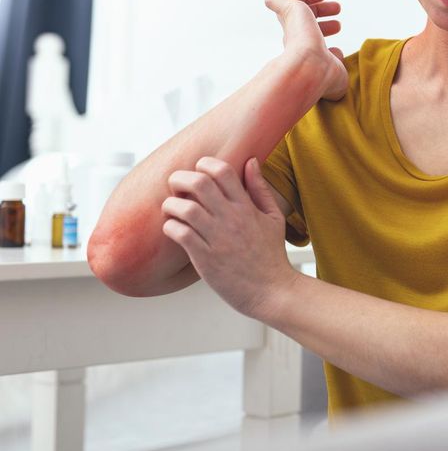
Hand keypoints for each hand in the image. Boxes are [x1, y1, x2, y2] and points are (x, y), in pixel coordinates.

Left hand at [161, 156, 298, 320]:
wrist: (271, 290)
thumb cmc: (271, 254)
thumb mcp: (273, 217)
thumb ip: (260, 188)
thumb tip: (251, 161)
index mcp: (248, 207)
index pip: (223, 171)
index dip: (205, 164)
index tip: (198, 170)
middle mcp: (232, 219)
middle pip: (199, 184)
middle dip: (180, 178)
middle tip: (175, 185)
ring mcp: (217, 238)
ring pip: (185, 208)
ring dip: (172, 204)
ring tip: (172, 209)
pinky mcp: (205, 258)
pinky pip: (180, 234)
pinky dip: (170, 227)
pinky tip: (173, 229)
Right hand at [265, 0, 347, 100]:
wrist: (310, 68)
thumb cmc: (324, 76)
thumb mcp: (338, 73)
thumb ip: (337, 63)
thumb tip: (337, 53)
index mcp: (305, 53)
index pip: (312, 37)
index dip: (326, 29)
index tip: (338, 26)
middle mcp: (294, 39)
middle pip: (304, 20)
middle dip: (321, 10)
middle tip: (337, 7)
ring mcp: (289, 25)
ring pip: (293, 6)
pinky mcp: (284, 11)